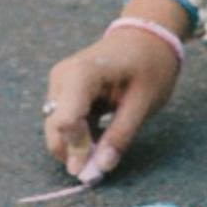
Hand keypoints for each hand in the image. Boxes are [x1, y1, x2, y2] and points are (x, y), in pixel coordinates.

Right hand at [42, 20, 183, 184]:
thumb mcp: (144, 101)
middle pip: (55, 127)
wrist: (147, 36)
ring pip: (56, 128)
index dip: (76, 148)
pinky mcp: (63, 92)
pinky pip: (64, 122)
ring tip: (105, 149)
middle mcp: (63, 77)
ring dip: (77, 146)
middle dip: (74, 152)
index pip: (65, 119)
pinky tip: (101, 139)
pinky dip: (79, 137)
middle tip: (101, 167)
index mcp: (83, 73)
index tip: (93, 169)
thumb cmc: (150, 64)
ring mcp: (59, 84)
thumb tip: (101, 168)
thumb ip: (121, 135)